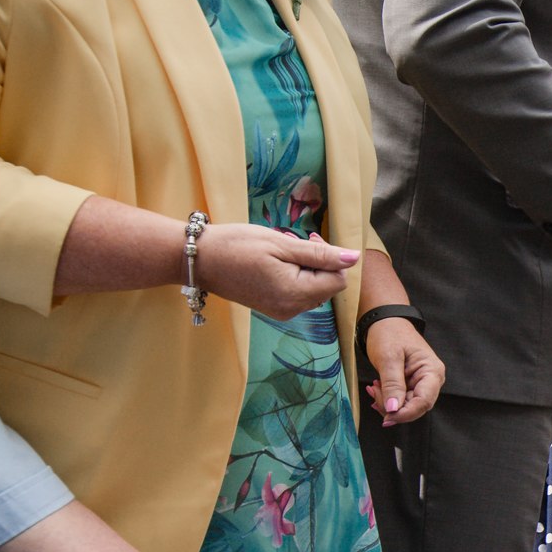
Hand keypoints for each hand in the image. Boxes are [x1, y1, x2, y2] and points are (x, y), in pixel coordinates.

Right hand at [196, 225, 354, 319]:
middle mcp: (292, 309)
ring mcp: (281, 312)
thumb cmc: (236, 246)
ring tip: (282, 253)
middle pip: (327, 286)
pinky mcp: (273, 309)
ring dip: (307, 269)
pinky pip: (298, 294)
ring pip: (314, 289)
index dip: (331, 257)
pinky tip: (276, 264)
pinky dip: (295, 277)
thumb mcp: (281, 243)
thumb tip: (353, 259)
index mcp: (296, 294)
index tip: (309, 239)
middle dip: (319, 263)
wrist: (198, 260)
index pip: (339, 279)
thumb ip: (320, 254)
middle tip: (295, 243)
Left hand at [364, 318, 444, 426]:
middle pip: (416, 407)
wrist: (386, 322)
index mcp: (432, 371)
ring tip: (374, 388)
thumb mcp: (388, 358)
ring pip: (406, 406)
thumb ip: (392, 384)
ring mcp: (421, 382)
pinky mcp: (411, 384)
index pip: (424, 402)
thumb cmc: (390, 333)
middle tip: (374, 394)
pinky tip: (377, 389)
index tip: (387, 417)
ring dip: (387, 403)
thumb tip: (393, 409)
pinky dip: (386, 398)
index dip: (406, 413)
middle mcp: (431, 379)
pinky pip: (400, 399)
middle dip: (393, 407)